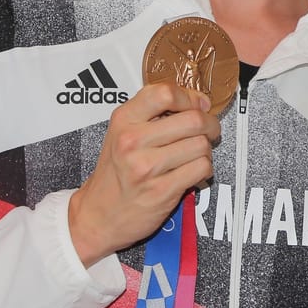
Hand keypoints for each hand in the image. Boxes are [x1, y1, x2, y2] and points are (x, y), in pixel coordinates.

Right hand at [67, 82, 219, 266]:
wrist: (98, 214)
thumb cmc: (115, 172)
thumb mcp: (122, 132)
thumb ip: (153, 112)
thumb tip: (198, 101)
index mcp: (124, 119)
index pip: (166, 93)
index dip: (190, 97)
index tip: (199, 104)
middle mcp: (132, 140)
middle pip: (193, 119)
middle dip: (210, 124)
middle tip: (209, 130)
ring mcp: (146, 167)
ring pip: (201, 145)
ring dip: (206, 149)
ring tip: (195, 154)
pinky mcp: (161, 190)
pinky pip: (201, 168)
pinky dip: (204, 169)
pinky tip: (192, 171)